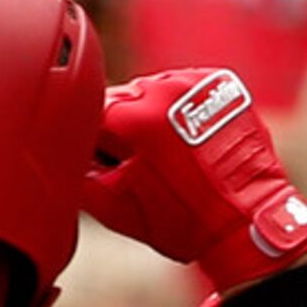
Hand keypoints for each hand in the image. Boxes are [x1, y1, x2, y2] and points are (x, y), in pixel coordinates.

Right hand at [81, 68, 306, 292]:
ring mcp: (196, 82)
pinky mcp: (222, 82)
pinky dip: (183, 107)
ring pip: (155, 89)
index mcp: (134, 118)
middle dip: (125, 128)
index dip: (93, 142)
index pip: (90, 114)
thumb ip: (78, 176)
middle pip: (123, 98)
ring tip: (171, 152)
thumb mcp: (115, 209)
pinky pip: (187, 88)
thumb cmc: (183, 223)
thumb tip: (60, 156)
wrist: (247, 224)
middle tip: (142, 163)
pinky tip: (191, 138)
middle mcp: (165, 89)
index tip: (104, 162)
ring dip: (154, 113)